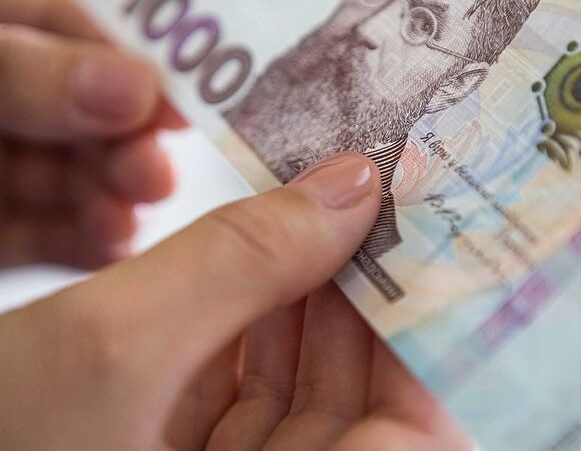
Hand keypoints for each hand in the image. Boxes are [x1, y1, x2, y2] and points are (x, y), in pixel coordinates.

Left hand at [0, 0, 185, 269]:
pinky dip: (85, 244)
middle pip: (87, 112)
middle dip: (127, 143)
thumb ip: (27, 74)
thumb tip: (138, 83)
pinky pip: (50, 236)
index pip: (74, 28)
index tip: (183, 103)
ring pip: (74, 178)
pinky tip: (111, 248)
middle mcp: (3, 103)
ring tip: (124, 221)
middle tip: (154, 175)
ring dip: (111, 200)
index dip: (133, 60)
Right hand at [0, 153, 470, 449]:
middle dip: (376, 299)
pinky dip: (265, 317)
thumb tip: (351, 185)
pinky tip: (273, 256)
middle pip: (369, 404)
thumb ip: (239, 257)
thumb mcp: (110, 343)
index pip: (414, 439)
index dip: (441, 345)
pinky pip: (256, 386)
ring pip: (311, 388)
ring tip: (333, 213)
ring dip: (320, 297)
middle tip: (387, 206)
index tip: (440, 248)